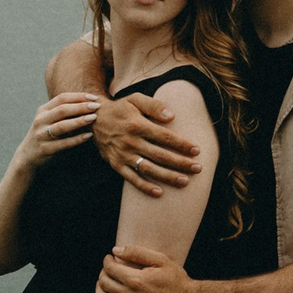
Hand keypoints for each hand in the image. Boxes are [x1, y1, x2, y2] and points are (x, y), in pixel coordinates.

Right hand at [21, 92, 100, 167]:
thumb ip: (64, 112)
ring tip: (94, 118)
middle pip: (62, 110)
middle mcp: (41, 120)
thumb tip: (89, 103)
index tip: (94, 97)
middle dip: (81, 107)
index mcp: (43, 110)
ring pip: (62, 126)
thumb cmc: (45, 134)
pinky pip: (64, 143)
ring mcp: (42, 135)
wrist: (28, 156)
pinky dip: (77, 139)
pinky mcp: (46, 149)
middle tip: (97, 106)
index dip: (79, 96)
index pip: (62, 98)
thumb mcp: (49, 119)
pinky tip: (89, 136)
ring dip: (79, 121)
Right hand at [89, 91, 205, 195]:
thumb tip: (172, 116)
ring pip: (148, 169)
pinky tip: (159, 193)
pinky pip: (131, 178)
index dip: (181, 144)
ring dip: (167, 177)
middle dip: (180, 163)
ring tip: (185, 182)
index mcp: (137, 125)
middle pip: (159, 155)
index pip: (164, 136)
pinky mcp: (116, 164)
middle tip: (198, 168)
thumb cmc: (121, 109)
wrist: (94, 120)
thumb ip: (154, 105)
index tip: (196, 150)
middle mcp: (130, 141)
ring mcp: (123, 155)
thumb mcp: (135, 99)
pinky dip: (145, 187)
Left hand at [93, 242, 205, 292]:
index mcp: (136, 280)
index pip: (110, 269)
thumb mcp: (161, 260)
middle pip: (105, 283)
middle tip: (108, 270)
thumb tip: (115, 250)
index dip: (107, 261)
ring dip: (99, 289)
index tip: (110, 259)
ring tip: (103, 283)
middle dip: (103, 273)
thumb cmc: (177, 280)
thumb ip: (137, 253)